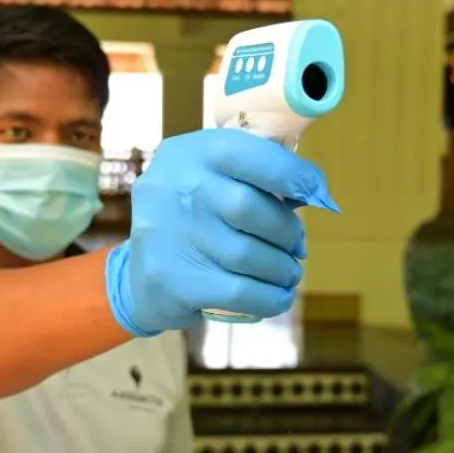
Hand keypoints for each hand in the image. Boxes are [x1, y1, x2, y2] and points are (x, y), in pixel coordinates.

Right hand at [105, 128, 338, 335]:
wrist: (138, 278)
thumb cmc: (192, 220)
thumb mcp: (210, 180)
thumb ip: (254, 177)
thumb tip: (313, 192)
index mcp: (190, 154)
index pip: (252, 154)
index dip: (293, 174)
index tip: (315, 192)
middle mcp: (176, 188)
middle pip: (252, 208)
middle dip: (287, 231)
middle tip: (297, 246)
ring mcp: (171, 235)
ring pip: (250, 255)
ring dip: (283, 269)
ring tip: (289, 273)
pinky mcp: (176, 281)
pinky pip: (241, 292)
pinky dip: (271, 298)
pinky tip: (279, 296)